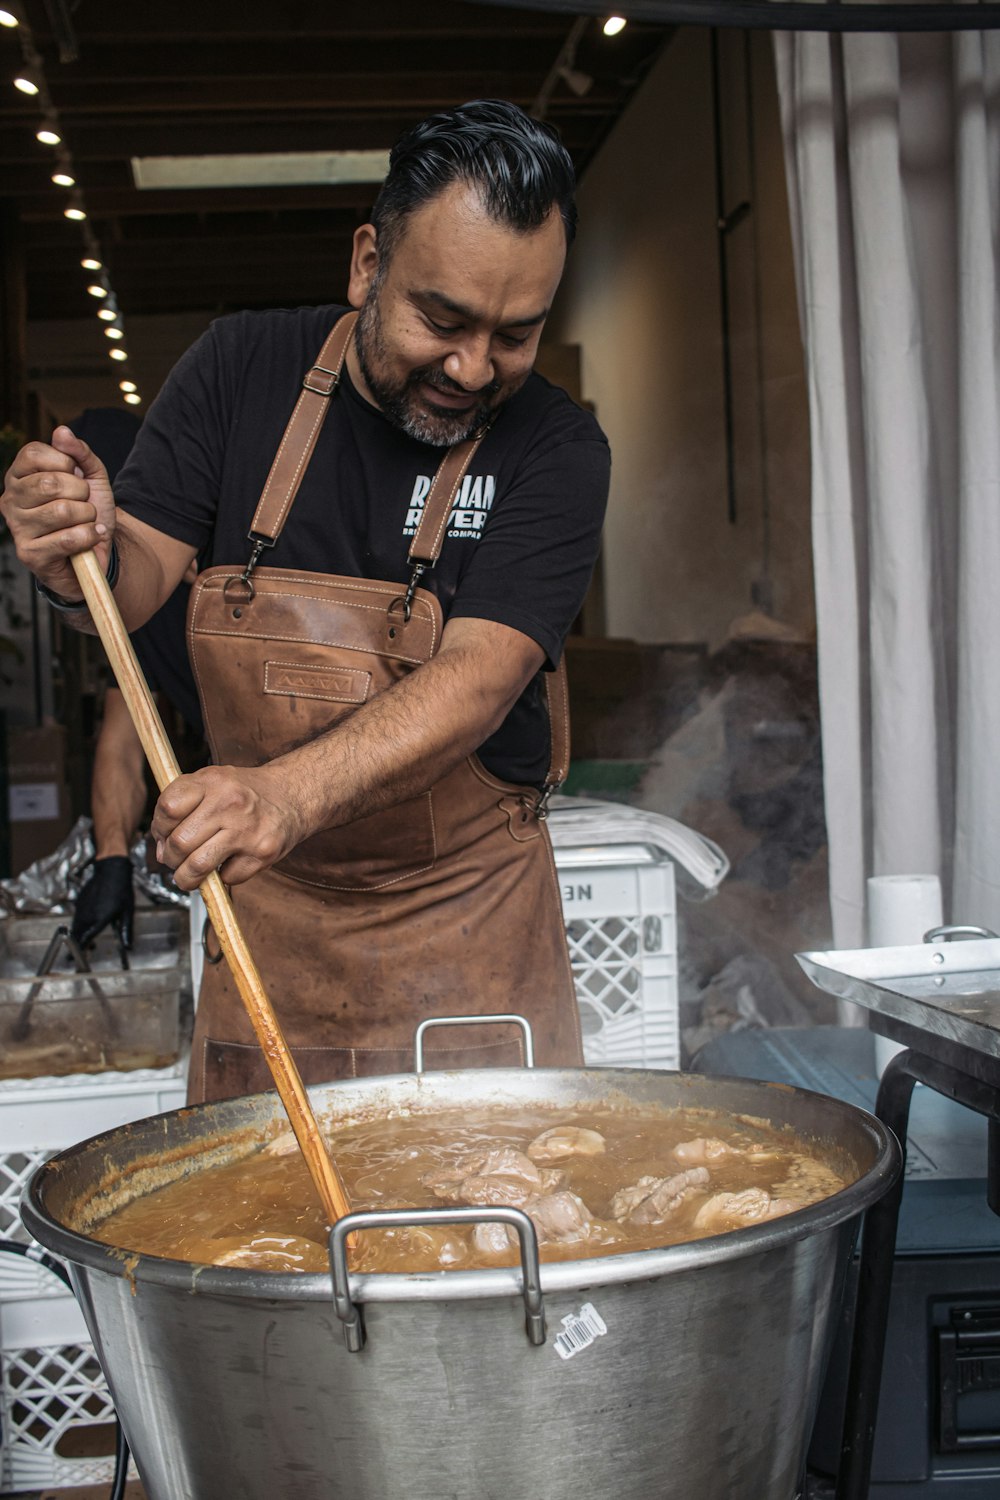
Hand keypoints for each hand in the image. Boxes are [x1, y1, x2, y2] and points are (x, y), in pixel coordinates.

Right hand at [0, 426, 115, 599]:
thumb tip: (61, 431)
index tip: (75, 477)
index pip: (33, 454)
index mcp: (18, 476)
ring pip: (62, 511)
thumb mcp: (91, 477)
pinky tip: (89, 538)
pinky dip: (90, 536)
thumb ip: (79, 452)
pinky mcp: (30, 554)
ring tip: (86, 522)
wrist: (98, 551)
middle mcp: (10, 499)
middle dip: (81, 493)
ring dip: (87, 517)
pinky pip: (69, 538)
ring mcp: (17, 528)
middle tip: (84, 503)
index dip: (65, 462)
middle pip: (50, 482)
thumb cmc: (88, 512)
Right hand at [71, 856, 134, 949]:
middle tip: (73, 957)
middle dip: (76, 945)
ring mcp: (82, 907)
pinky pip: (76, 917)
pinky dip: (79, 925)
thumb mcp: (128, 912)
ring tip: (83, 944)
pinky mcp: (79, 902)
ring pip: (75, 926)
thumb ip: (126, 930)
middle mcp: (89, 914)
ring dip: (77, 936)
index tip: (78, 958)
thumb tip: (129, 947)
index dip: (82, 948)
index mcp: (101, 918)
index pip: (88, 937)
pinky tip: (86, 927)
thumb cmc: (122, 891)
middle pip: (78, 934)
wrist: (111, 871)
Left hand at [150, 764, 310, 890]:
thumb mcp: (211, 782)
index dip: (160, 828)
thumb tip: (162, 851)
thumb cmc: (246, 792)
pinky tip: (230, 862)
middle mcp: (230, 803)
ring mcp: (248, 829)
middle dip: (171, 859)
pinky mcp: (263, 852)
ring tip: (190, 875)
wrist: (293, 794)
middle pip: (179, 843)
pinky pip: (228, 878)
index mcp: (212, 781)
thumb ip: (182, 808)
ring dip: (187, 878)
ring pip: (198, 866)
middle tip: (178, 860)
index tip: (165, 836)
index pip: (168, 808)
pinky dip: (224, 877)